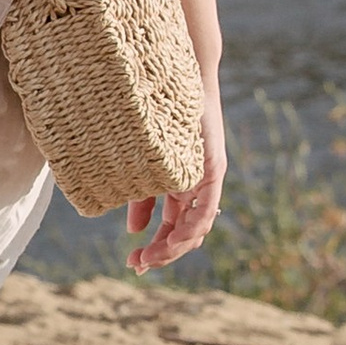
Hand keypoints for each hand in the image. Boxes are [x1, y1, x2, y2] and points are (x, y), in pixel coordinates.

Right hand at [125, 84, 225, 275]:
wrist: (176, 78)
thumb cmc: (157, 116)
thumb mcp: (145, 166)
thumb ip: (142, 197)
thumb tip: (133, 231)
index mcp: (179, 188)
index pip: (172, 229)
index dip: (156, 249)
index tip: (134, 263)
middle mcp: (196, 188)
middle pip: (185, 233)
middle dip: (163, 254)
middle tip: (138, 266)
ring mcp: (206, 180)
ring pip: (198, 226)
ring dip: (176, 247)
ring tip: (153, 256)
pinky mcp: (212, 168)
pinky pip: (206, 205)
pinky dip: (192, 225)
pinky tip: (175, 238)